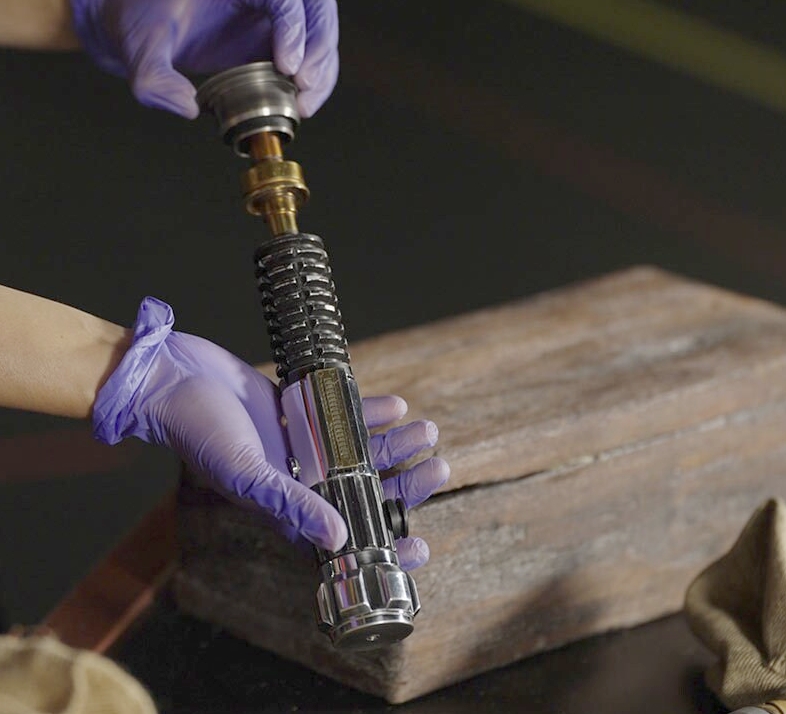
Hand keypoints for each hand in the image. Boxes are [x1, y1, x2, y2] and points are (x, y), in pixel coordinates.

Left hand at [70, 0, 338, 117]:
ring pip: (319, 25)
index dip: (293, 27)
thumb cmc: (137, 20)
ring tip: (306, 102)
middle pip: (314, 5)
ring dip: (322, 65)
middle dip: (318, 48)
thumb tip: (185, 106)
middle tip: (305, 87)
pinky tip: (302, 100)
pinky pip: (310, 45)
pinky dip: (314, 73)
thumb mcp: (138, 43)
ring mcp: (271, 4)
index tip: (288, 67)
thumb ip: (153, 75)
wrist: (135, 21)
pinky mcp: (275, 28)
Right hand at [93, 298, 448, 569]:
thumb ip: (290, 504)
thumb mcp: (245, 474)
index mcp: (285, 507)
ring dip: (397, 445)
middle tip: (438, 469)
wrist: (173, 378)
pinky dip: (372, 412)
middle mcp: (300, 480)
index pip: (344, 538)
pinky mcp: (302, 411)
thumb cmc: (197, 432)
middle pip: (365, 492)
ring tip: (427, 431)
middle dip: (404, 485)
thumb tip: (338, 539)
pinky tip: (396, 405)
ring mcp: (303, 445)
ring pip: (363, 454)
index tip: (421, 549)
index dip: (383, 546)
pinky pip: (345, 416)